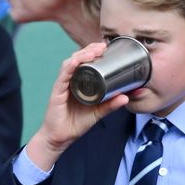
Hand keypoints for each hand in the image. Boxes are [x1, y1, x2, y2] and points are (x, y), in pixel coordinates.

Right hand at [25, 43, 129, 170]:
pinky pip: (63, 75)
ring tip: (94, 51)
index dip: (94, 52)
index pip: (85, 62)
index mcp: (79, 83)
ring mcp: (63, 84)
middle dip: (90, 49)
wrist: (61, 138)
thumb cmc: (76, 123)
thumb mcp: (98, 113)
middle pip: (78, 58)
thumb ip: (111, 104)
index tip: (106, 47)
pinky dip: (70, 66)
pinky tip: (77, 61)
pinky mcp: (57, 91)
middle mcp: (70, 80)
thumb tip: (126, 97)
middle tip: (103, 46)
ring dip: (82, 54)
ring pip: (70, 63)